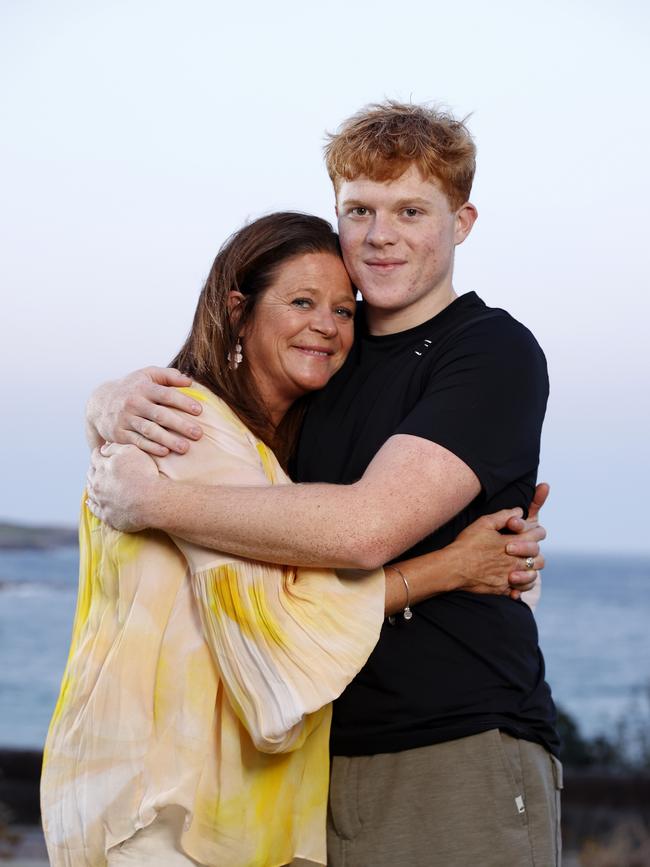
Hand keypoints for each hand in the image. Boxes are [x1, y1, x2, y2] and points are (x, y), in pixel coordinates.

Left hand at [85, 443, 160, 531]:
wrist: (152, 501)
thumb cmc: (144, 475)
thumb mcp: (131, 452)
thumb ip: (114, 448)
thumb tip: (103, 449)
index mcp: (102, 468)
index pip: (95, 457)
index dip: (98, 453)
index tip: (100, 452)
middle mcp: (98, 484)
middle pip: (91, 474)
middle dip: (93, 469)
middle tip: (97, 466)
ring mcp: (101, 501)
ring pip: (91, 492)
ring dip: (91, 485)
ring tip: (95, 482)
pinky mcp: (107, 516)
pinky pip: (94, 509)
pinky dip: (91, 504)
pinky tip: (90, 502)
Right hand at [86, 367, 203, 455]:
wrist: (100, 402)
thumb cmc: (133, 388)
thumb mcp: (147, 375)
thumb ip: (169, 376)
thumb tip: (189, 382)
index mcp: (144, 387)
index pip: (166, 394)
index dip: (183, 402)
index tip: (199, 411)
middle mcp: (134, 403)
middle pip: (160, 415)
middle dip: (180, 425)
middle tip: (198, 434)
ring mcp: (125, 419)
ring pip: (149, 430)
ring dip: (168, 440)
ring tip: (185, 448)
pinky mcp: (119, 434)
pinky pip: (137, 441)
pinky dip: (151, 447)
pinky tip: (165, 452)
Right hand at [449, 487, 547, 598]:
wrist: (453, 568)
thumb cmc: (467, 544)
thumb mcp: (484, 523)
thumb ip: (504, 516)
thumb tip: (518, 511)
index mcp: (514, 543)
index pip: (537, 536)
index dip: (537, 532)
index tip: (533, 532)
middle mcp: (515, 561)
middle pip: (539, 559)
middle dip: (535, 553)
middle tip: (527, 550)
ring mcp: (510, 577)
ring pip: (533, 577)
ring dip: (530, 571)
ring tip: (522, 566)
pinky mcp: (502, 588)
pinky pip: (519, 590)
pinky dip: (520, 587)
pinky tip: (513, 580)